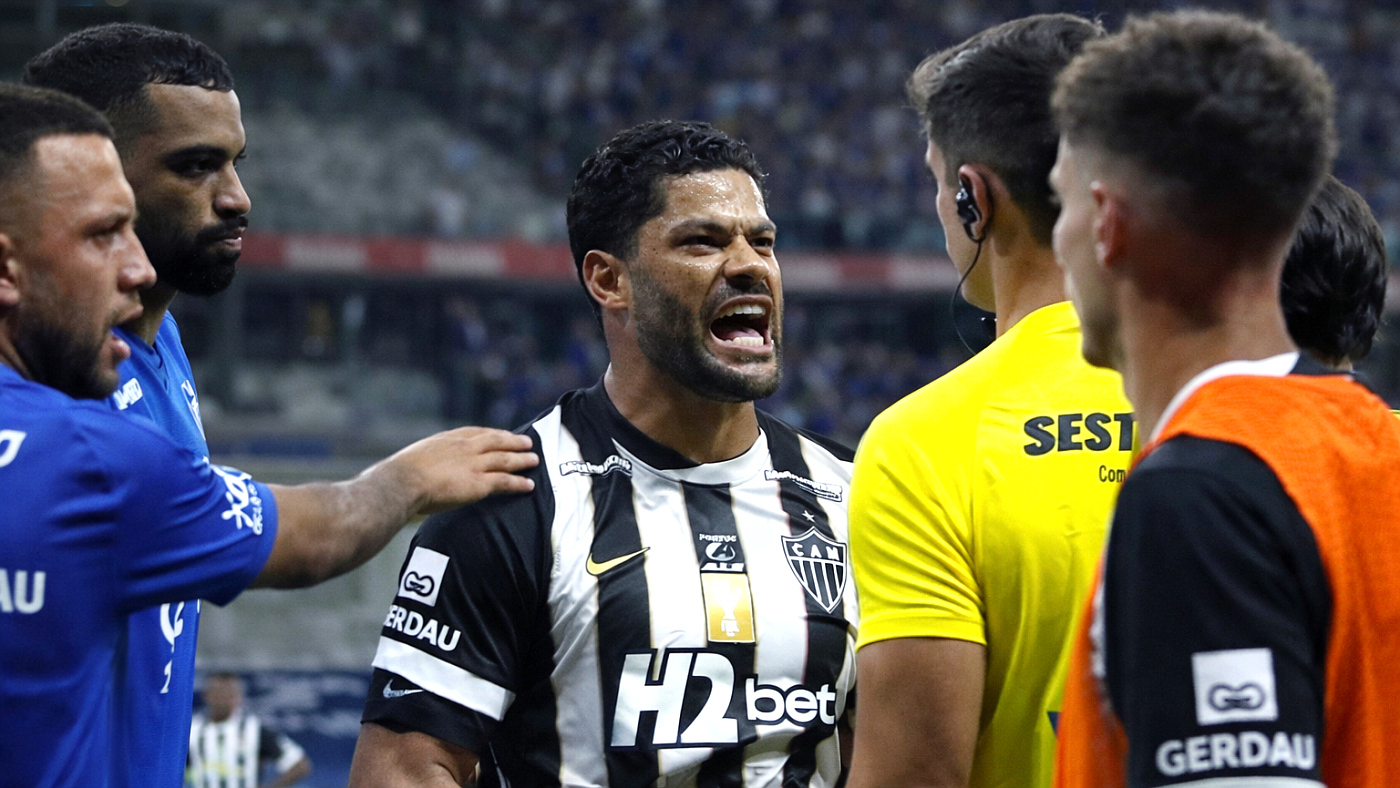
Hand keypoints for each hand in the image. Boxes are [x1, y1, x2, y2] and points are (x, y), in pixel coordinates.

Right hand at [378, 426, 538, 515]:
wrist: (402, 482)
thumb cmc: (399, 474)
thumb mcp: (414, 457)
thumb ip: (426, 460)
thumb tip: (422, 468)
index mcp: (448, 439)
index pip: (476, 432)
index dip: (493, 433)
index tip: (502, 433)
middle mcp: (464, 447)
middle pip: (496, 441)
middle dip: (513, 441)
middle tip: (527, 442)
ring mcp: (473, 464)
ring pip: (505, 459)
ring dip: (521, 459)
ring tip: (534, 460)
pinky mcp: (478, 483)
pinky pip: (504, 481)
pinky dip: (518, 483)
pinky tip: (529, 485)